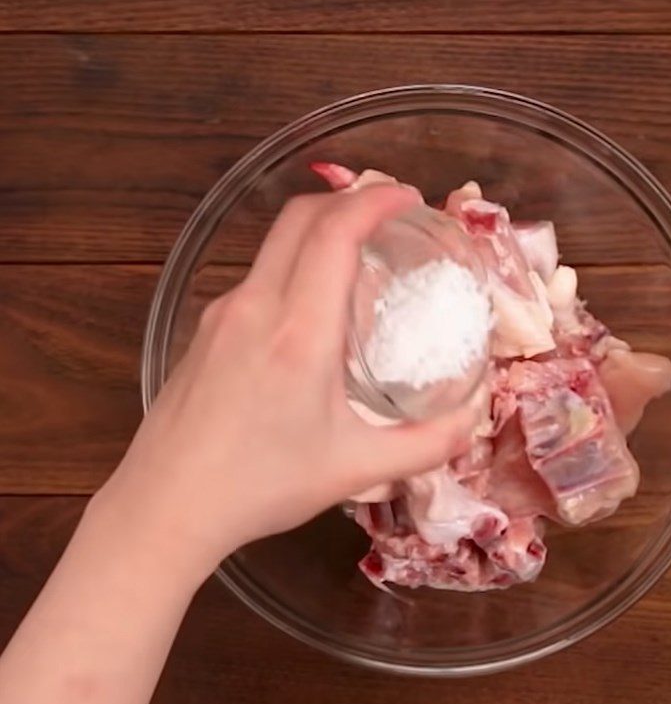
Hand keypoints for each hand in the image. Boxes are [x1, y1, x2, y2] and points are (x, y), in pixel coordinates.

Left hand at [91, 184, 475, 578]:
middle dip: (347, 200)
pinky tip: (308, 311)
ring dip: (317, 233)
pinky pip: (255, 279)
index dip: (375, 200)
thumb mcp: (354, 470)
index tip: (409, 198)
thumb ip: (424, 446)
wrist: (166, 505)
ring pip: (273, 246)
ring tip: (356, 261)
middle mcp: (256, 307)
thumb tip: (472, 424)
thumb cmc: (262, 486)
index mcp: (299, 332)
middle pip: (299, 218)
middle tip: (388, 215)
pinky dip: (292, 268)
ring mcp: (222, 315)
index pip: (335, 234)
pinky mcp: (204, 331)